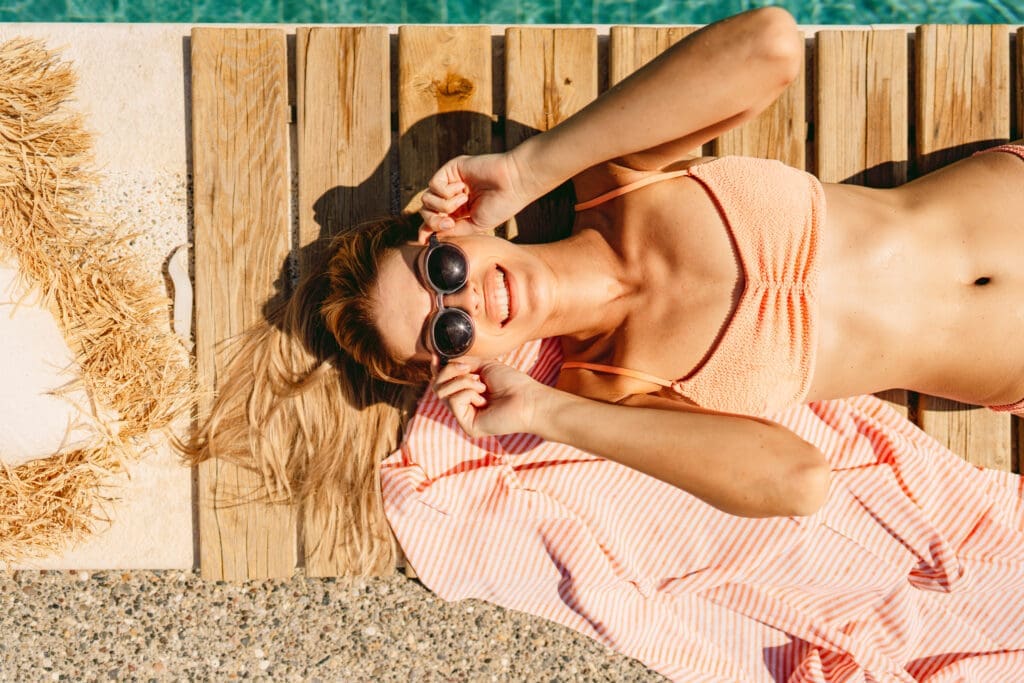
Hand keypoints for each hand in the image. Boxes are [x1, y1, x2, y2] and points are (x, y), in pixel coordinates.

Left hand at [418, 153, 532, 239]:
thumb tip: (430, 237)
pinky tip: (462, 190)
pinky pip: (433, 185)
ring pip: (427, 198)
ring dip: (443, 205)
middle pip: (427, 210)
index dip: (426, 230)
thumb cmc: (500, 206)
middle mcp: (453, 196)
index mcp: (460, 211)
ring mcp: (451, 182)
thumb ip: (453, 231)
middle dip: (434, 220)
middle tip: (450, 222)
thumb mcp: (475, 226)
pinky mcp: (450, 169)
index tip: (422, 240)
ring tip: (463, 201)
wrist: (512, 184)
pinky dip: (445, 192)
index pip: (435, 220)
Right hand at [432, 360, 547, 437]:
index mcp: (467, 392)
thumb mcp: (484, 366)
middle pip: (438, 385)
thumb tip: (443, 362)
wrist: (527, 398)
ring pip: (443, 392)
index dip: (437, 369)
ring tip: (482, 386)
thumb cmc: (511, 382)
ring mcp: (465, 416)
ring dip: (463, 382)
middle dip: (451, 371)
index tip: (435, 356)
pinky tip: (483, 398)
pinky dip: (467, 393)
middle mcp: (464, 405)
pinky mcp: (467, 426)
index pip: (443, 382)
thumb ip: (462, 363)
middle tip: (471, 371)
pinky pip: (453, 401)